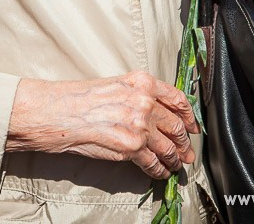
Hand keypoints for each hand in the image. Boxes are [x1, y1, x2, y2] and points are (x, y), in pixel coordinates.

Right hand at [7, 71, 198, 178]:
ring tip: (175, 165)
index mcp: (142, 82)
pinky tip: (159, 172)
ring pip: (168, 147)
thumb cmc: (82, 98)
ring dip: (174, 159)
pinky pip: (154, 163)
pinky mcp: (132, 147)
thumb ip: (139, 95)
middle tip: (186, 151)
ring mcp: (140, 125)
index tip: (192, 126)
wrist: (61, 112)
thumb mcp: (116, 84)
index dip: (188, 116)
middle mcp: (144, 102)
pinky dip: (159, 171)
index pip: (177, 99)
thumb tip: (156, 112)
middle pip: (176, 125)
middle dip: (184, 142)